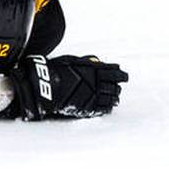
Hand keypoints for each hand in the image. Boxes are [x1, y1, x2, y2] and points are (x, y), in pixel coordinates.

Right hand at [10, 54, 127, 119]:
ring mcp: (94, 96)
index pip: (115, 72)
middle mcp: (98, 82)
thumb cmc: (57, 70)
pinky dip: (108, 107)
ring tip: (115, 97)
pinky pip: (104, 108)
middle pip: (116, 86)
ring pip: (112, 98)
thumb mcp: (73, 60)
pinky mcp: (89, 107)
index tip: (123, 76)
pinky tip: (108, 106)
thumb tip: (98, 61)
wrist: (45, 86)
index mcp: (95, 69)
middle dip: (117, 86)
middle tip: (117, 86)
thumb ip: (87, 62)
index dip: (121, 74)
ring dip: (114, 96)